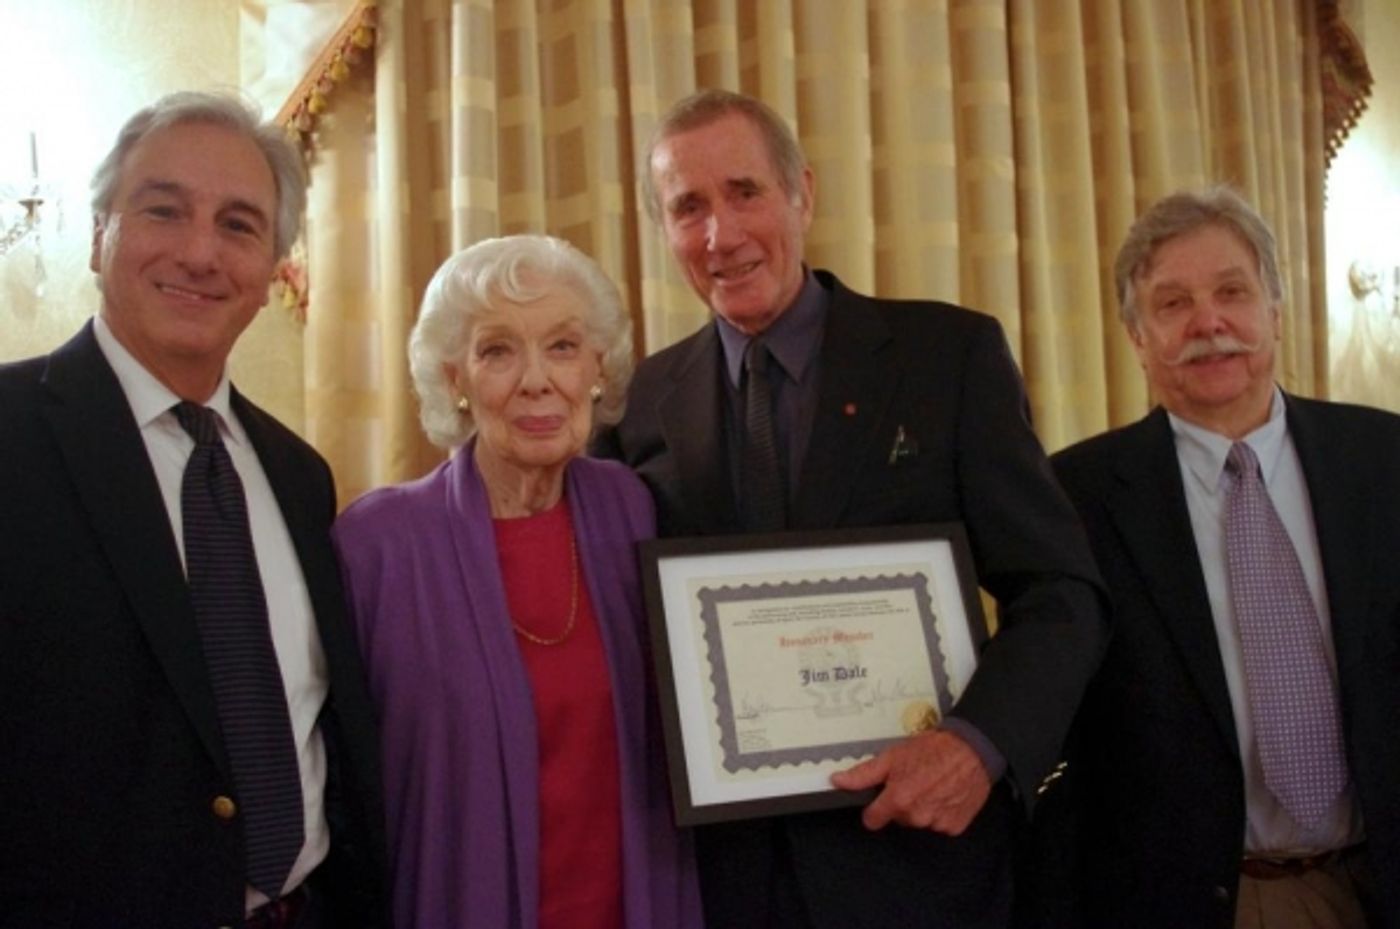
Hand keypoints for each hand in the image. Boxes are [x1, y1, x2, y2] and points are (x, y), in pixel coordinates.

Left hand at [829, 729, 991, 834]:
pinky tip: (947, 794)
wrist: (972, 749)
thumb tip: (837, 781)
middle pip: (898, 818)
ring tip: (933, 785)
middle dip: (902, 803)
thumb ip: (863, 774)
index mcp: (898, 800)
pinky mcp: (955, 826)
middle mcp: (917, 817)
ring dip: (923, 808)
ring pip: (919, 821)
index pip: (872, 820)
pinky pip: (940, 824)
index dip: (874, 808)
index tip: (882, 798)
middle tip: (914, 781)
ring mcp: (937, 823)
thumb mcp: (892, 756)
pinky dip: (942, 812)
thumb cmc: (932, 749)